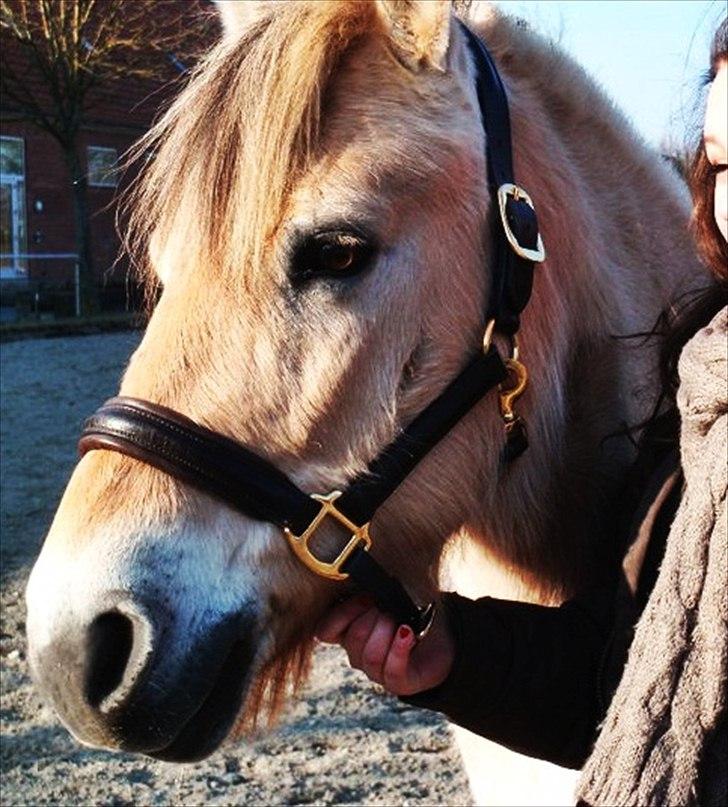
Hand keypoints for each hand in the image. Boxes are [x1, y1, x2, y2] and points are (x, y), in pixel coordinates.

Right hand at [314, 594, 454, 696]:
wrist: (443, 636)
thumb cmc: (412, 612)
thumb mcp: (389, 595)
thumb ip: (372, 590)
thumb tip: (366, 582)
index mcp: (348, 632)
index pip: (325, 631)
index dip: (342, 614)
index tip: (365, 598)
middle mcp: (358, 654)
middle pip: (354, 639)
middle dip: (374, 618)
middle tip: (390, 608)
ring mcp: (376, 672)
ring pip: (371, 656)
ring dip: (388, 633)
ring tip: (402, 621)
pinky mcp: (398, 683)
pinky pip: (392, 670)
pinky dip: (400, 649)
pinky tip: (407, 633)